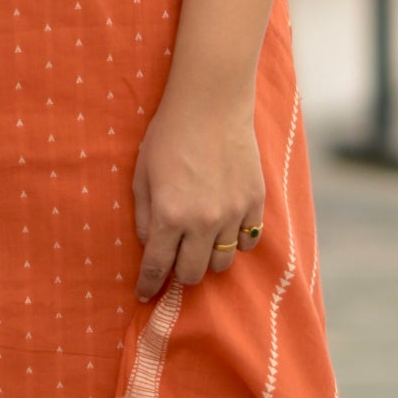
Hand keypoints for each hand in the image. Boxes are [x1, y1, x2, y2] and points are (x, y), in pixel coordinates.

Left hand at [132, 79, 264, 301]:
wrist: (211, 103)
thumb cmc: (169, 135)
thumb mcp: (142, 175)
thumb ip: (144, 216)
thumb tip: (150, 245)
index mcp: (169, 216)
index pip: (157, 267)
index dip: (148, 285)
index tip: (144, 294)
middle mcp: (202, 222)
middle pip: (192, 274)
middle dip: (178, 274)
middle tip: (174, 263)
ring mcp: (233, 214)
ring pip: (223, 262)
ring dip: (208, 259)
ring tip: (201, 244)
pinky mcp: (255, 202)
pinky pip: (248, 240)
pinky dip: (236, 241)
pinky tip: (226, 228)